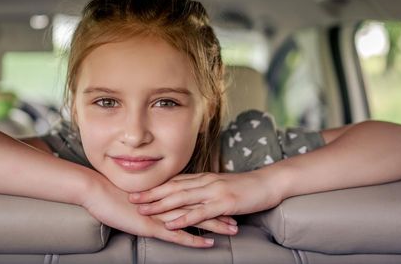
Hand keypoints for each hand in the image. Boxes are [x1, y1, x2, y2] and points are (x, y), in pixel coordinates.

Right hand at [81, 173, 235, 247]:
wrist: (96, 191)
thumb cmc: (112, 193)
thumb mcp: (136, 195)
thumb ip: (151, 198)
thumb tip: (159, 200)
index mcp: (164, 194)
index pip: (193, 196)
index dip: (211, 200)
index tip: (227, 202)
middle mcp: (166, 202)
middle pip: (200, 206)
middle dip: (221, 212)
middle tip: (240, 215)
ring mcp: (160, 214)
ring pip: (194, 220)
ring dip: (215, 225)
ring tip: (234, 229)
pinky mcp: (152, 226)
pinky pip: (177, 234)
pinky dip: (194, 238)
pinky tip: (208, 243)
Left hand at [128, 171, 283, 229]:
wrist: (269, 183)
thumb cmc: (246, 186)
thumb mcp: (222, 185)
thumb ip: (206, 189)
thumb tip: (191, 195)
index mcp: (204, 178)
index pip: (174, 181)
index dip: (155, 185)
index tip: (138, 188)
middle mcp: (205, 182)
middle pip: (172, 187)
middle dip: (151, 193)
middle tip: (132, 198)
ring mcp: (214, 192)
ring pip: (182, 198)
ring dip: (161, 204)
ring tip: (144, 210)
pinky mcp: (224, 203)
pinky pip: (200, 211)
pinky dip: (184, 217)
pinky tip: (172, 223)